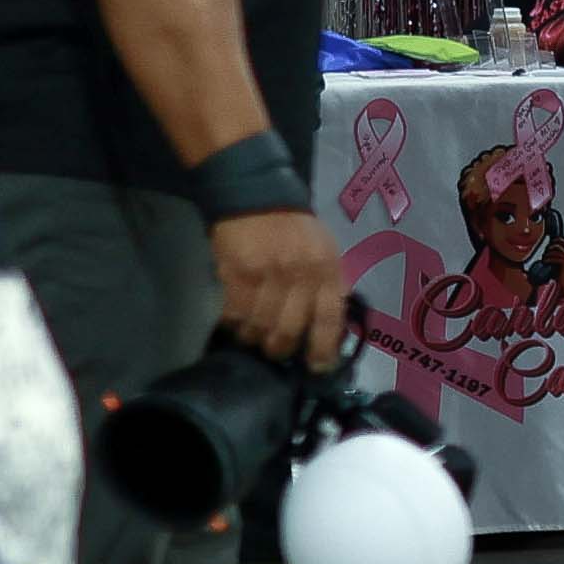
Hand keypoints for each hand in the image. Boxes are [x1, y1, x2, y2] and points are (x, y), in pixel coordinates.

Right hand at [210, 207, 349, 363]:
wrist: (257, 196)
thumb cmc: (296, 230)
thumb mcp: (326, 252)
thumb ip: (328, 287)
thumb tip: (329, 331)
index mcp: (327, 270)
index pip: (329, 320)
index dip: (323, 350)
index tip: (317, 367)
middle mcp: (300, 275)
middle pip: (290, 330)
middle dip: (282, 349)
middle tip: (277, 352)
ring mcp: (266, 275)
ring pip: (260, 327)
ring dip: (255, 339)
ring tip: (254, 337)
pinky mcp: (236, 274)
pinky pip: (234, 315)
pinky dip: (234, 326)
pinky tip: (236, 323)